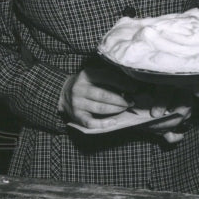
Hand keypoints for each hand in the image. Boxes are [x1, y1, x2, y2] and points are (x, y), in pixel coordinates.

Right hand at [60, 63, 190, 141]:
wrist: (62, 93)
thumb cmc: (87, 83)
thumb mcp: (94, 74)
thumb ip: (110, 76)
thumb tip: (134, 81)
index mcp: (87, 75)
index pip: (108, 78)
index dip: (124, 84)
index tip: (136, 88)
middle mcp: (80, 88)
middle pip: (104, 95)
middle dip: (122, 100)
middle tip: (132, 102)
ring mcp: (77, 103)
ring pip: (100, 109)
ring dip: (116, 110)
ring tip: (125, 108)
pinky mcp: (76, 116)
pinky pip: (91, 122)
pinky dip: (103, 124)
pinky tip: (113, 122)